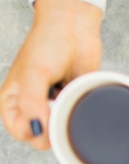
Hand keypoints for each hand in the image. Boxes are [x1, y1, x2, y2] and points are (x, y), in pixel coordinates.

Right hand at [0, 0, 102, 149]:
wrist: (74, 27)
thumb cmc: (48, 44)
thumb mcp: (34, 73)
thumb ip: (32, 103)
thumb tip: (37, 130)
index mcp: (13, 101)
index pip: (21, 132)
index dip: (36, 131)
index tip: (48, 118)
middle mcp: (32, 105)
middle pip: (44, 135)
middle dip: (54, 125)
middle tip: (61, 104)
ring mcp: (54, 104)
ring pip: (62, 128)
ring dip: (68, 116)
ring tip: (68, 93)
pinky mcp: (73, 99)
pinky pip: (77, 115)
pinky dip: (80, 108)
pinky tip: (78, 92)